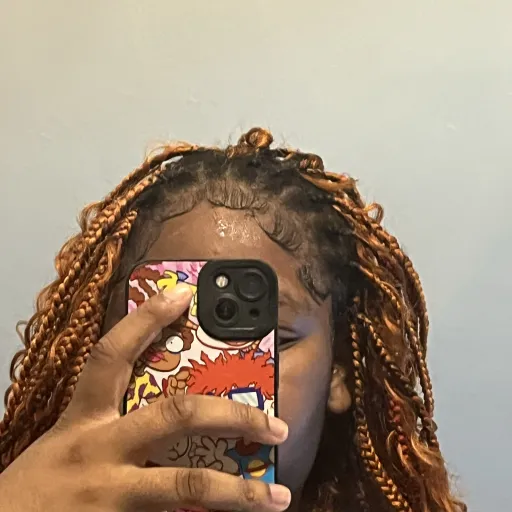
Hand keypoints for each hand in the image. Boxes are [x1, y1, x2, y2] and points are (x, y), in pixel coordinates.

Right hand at [0, 284, 290, 511]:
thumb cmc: (31, 489)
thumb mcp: (64, 443)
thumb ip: (106, 423)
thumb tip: (162, 407)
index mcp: (83, 421)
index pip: (114, 354)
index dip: (146, 318)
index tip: (183, 293)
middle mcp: (100, 450)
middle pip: (176, 416)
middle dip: (232, 415)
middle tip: (274, 423)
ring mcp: (110, 495)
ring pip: (186, 485)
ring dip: (238, 492)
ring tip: (277, 495)